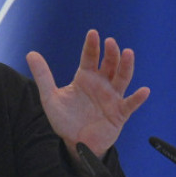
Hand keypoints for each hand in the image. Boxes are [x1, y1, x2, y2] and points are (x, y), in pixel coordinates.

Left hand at [26, 30, 149, 158]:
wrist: (74, 142)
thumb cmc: (65, 119)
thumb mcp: (50, 97)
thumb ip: (43, 76)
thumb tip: (30, 53)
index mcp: (86, 77)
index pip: (90, 57)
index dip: (92, 46)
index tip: (93, 33)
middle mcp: (101, 83)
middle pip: (110, 64)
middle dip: (111, 53)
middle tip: (111, 42)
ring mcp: (112, 97)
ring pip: (122, 79)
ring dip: (126, 66)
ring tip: (128, 53)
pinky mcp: (120, 113)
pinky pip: (130, 104)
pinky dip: (137, 98)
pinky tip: (144, 91)